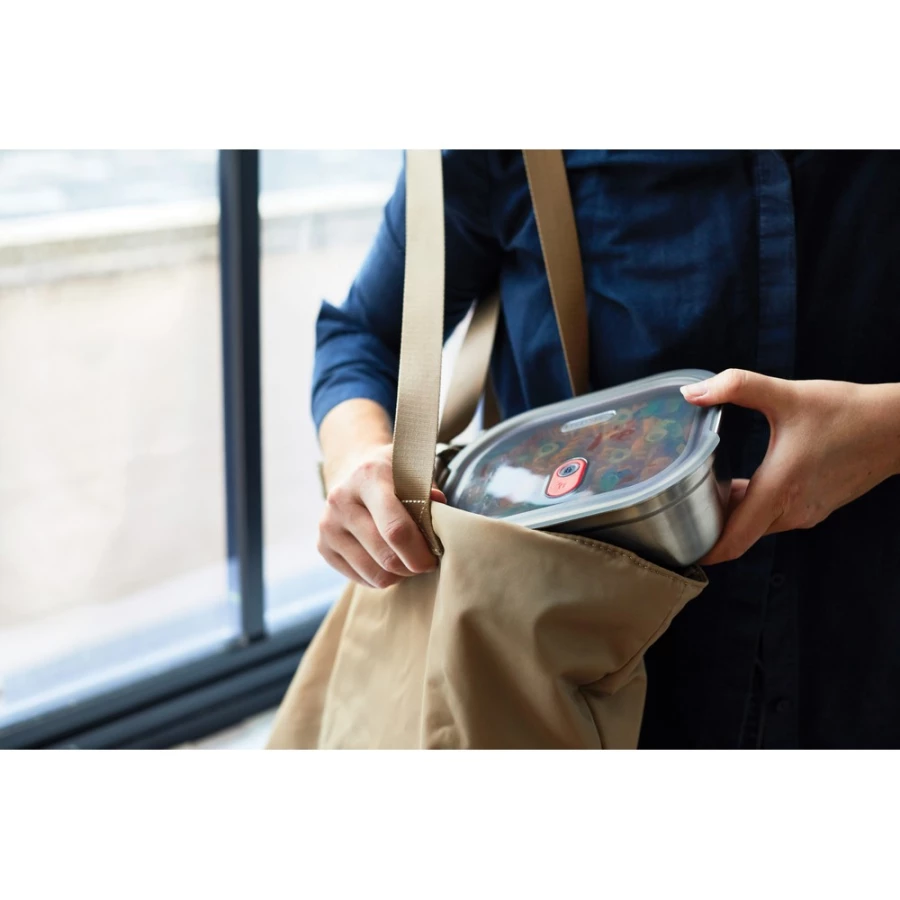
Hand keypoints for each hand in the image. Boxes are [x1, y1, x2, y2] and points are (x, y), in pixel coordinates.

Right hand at [317, 442, 443, 588]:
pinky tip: (387, 560)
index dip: (420, 552)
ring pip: (374, 574)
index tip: (434, 557)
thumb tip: (440, 512)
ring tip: (407, 560)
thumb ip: (429, 493)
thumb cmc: (393, 475)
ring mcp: (328, 525)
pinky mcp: (323, 546)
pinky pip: (360, 579)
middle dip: (413, 566)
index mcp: (369, 477)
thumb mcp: (414, 471)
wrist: (353, 471)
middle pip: (386, 556)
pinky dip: (380, 577)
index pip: (396, 529)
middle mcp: (342, 500)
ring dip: (398, 575)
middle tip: (425, 561)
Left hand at [682, 369, 899, 564]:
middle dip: (707, 528)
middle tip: (675, 512)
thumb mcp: (787, 394)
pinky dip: (753, 508)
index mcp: (778, 491)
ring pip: (757, 525)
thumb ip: (736, 387)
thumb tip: (691, 393)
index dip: (703, 550)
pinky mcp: (816, 507)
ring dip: (732, 516)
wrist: (897, 427)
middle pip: (739, 533)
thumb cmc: (846, 412)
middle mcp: (791, 512)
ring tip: (699, 496)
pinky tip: (738, 486)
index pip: (733, 541)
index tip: (676, 549)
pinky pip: (774, 517)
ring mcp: (806, 513)